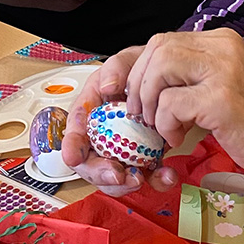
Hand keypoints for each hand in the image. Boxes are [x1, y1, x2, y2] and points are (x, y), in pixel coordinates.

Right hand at [62, 46, 179, 195]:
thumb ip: (116, 67)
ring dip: (126, 183)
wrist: (172, 80)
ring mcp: (123, 148)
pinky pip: (146, 175)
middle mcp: (103, 134)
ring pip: (115, 175)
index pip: (75, 129)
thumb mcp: (128, 60)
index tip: (73, 157)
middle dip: (100, 172)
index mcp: (92, 111)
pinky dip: (156, 179)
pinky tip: (166, 174)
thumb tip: (107, 86)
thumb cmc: (143, 70)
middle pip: (90, 161)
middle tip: (116, 173)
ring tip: (141, 178)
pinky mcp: (145, 158)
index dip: (71, 145)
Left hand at [123, 28, 243, 183]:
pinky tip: (180, 137)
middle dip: (136, 82)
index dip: (130, 65)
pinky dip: (165, 124)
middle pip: (156, 47)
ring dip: (148, 101)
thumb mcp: (221, 88)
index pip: (160, 41)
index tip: (117, 92)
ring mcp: (223, 69)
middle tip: (140, 114)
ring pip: (159, 67)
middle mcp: (221, 46)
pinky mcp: (221, 97)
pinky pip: (170, 103)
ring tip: (159, 125)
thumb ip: (189, 79)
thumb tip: (140, 86)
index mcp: (219, 41)